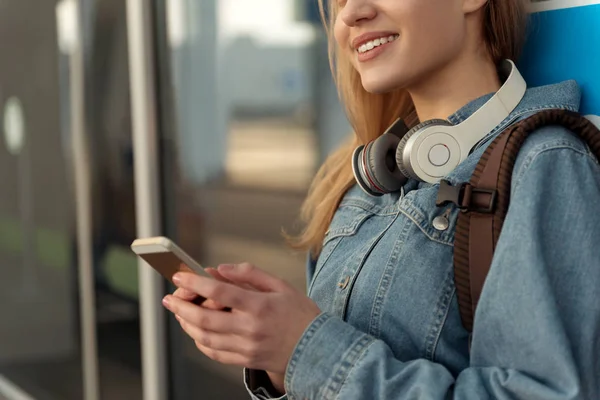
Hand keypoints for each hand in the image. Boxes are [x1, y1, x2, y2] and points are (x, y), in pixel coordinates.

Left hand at [162, 263, 321, 376]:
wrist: (318, 349)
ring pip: (206, 338)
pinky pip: (215, 353)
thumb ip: (250, 274)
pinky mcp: (246, 360)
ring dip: (187, 324)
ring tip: (179, 312)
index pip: (219, 292)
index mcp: (259, 306)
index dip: (195, 283)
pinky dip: (200, 342)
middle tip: (170, 297)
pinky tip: (196, 331)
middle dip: (182, 306)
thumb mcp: (281, 285)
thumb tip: (220, 269)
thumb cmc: (301, 314)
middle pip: (205, 318)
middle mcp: (250, 328)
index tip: (180, 276)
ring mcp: (247, 347)